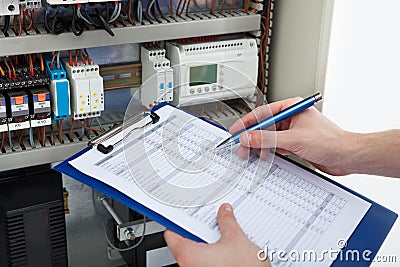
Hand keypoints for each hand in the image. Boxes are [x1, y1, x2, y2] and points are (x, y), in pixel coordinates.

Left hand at [165, 203, 270, 266]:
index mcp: (188, 254)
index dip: (179, 221)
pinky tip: (225, 252)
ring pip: (195, 254)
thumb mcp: (237, 240)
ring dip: (207, 244)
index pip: (172, 234)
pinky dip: (211, 256)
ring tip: (222, 236)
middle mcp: (188, 266)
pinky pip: (203, 263)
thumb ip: (228, 223)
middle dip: (199, 231)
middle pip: (185, 242)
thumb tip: (225, 213)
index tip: (187, 215)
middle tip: (211, 223)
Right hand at [229, 97, 350, 175]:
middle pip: (264, 126)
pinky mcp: (295, 144)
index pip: (263, 113)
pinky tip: (262, 157)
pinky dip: (268, 152)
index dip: (247, 123)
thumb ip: (268, 139)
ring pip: (269, 137)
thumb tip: (248, 137)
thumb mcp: (294, 139)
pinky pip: (276, 146)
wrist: (347, 157)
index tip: (235, 131)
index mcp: (292, 108)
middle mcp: (291, 118)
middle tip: (240, 146)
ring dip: (259, 146)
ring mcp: (293, 131)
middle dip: (251, 137)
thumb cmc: (331, 142)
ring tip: (249, 154)